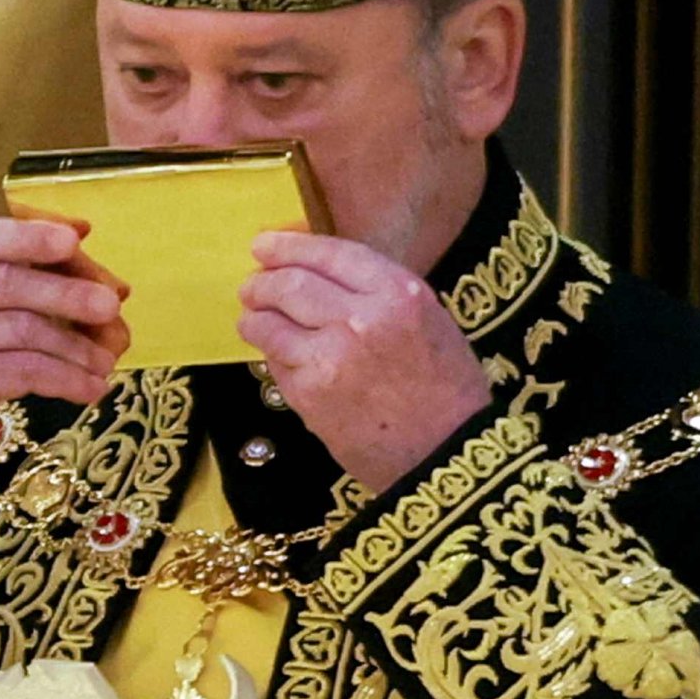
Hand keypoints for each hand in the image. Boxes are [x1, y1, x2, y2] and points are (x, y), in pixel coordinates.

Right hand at [0, 216, 124, 595]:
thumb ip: (8, 280)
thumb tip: (89, 250)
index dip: (31, 234)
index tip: (76, 237)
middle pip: (6, 280)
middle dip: (67, 291)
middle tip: (112, 305)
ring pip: (22, 328)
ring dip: (76, 346)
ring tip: (107, 360)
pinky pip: (25, 370)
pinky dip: (66, 379)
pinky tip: (90, 389)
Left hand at [238, 229, 491, 495]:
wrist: (447, 453)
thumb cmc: (448, 387)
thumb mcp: (429, 319)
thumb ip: (379, 292)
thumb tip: (322, 274)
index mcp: (398, 292)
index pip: (329, 253)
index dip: (289, 246)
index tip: (265, 245)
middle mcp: (361, 318)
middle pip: (290, 284)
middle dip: (263, 281)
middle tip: (252, 285)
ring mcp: (330, 358)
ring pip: (270, 323)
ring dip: (254, 317)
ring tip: (251, 318)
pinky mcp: (310, 396)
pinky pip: (276, 364)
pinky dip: (270, 354)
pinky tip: (275, 355)